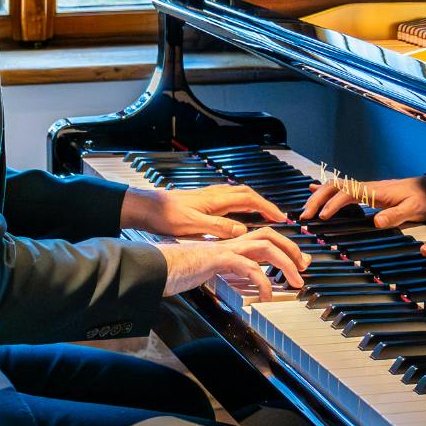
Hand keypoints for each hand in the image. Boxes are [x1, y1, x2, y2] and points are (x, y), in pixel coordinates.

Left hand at [122, 183, 286, 239]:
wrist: (145, 207)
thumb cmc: (165, 216)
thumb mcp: (193, 225)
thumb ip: (218, 227)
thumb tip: (242, 231)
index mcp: (216, 200)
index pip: (249, 199)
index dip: (267, 207)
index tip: (280, 216)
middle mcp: (214, 194)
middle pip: (247, 194)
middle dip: (264, 204)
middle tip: (276, 216)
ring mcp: (208, 196)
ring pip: (237, 195)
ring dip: (253, 203)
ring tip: (262, 215)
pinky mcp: (201, 201)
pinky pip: (228, 199)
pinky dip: (240, 205)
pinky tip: (237, 214)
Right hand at [156, 228, 309, 300]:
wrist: (156, 267)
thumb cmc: (177, 271)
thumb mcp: (208, 271)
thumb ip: (225, 273)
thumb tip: (240, 282)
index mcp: (229, 245)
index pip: (262, 238)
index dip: (283, 247)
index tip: (297, 262)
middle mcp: (230, 243)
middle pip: (269, 236)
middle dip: (291, 249)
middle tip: (304, 267)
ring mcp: (225, 249)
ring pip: (265, 246)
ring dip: (285, 263)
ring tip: (296, 282)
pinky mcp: (218, 259)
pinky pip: (248, 267)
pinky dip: (262, 282)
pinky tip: (266, 296)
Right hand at [298, 172, 425, 228]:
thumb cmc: (425, 199)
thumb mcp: (414, 209)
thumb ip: (396, 215)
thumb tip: (376, 222)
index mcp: (375, 191)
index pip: (347, 193)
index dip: (333, 204)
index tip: (322, 218)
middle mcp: (367, 187)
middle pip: (335, 187)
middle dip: (317, 199)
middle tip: (304, 216)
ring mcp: (366, 189)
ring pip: (336, 187)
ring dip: (319, 196)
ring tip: (305, 209)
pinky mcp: (368, 194)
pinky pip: (343, 190)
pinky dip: (326, 191)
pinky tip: (314, 191)